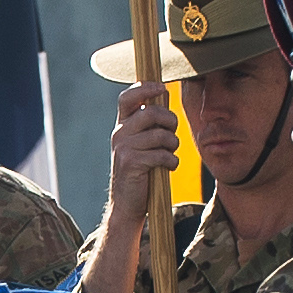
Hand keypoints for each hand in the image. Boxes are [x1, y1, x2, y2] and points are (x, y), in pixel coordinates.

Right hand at [105, 83, 181, 224]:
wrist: (127, 204)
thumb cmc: (141, 172)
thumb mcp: (142, 144)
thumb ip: (150, 123)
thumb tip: (164, 95)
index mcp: (122, 126)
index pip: (127, 97)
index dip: (145, 88)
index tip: (162, 88)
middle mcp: (120, 133)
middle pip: (151, 113)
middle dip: (170, 122)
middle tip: (172, 134)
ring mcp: (124, 148)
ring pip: (160, 135)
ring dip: (173, 146)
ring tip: (169, 155)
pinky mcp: (131, 163)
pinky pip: (162, 154)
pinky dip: (171, 162)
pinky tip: (168, 168)